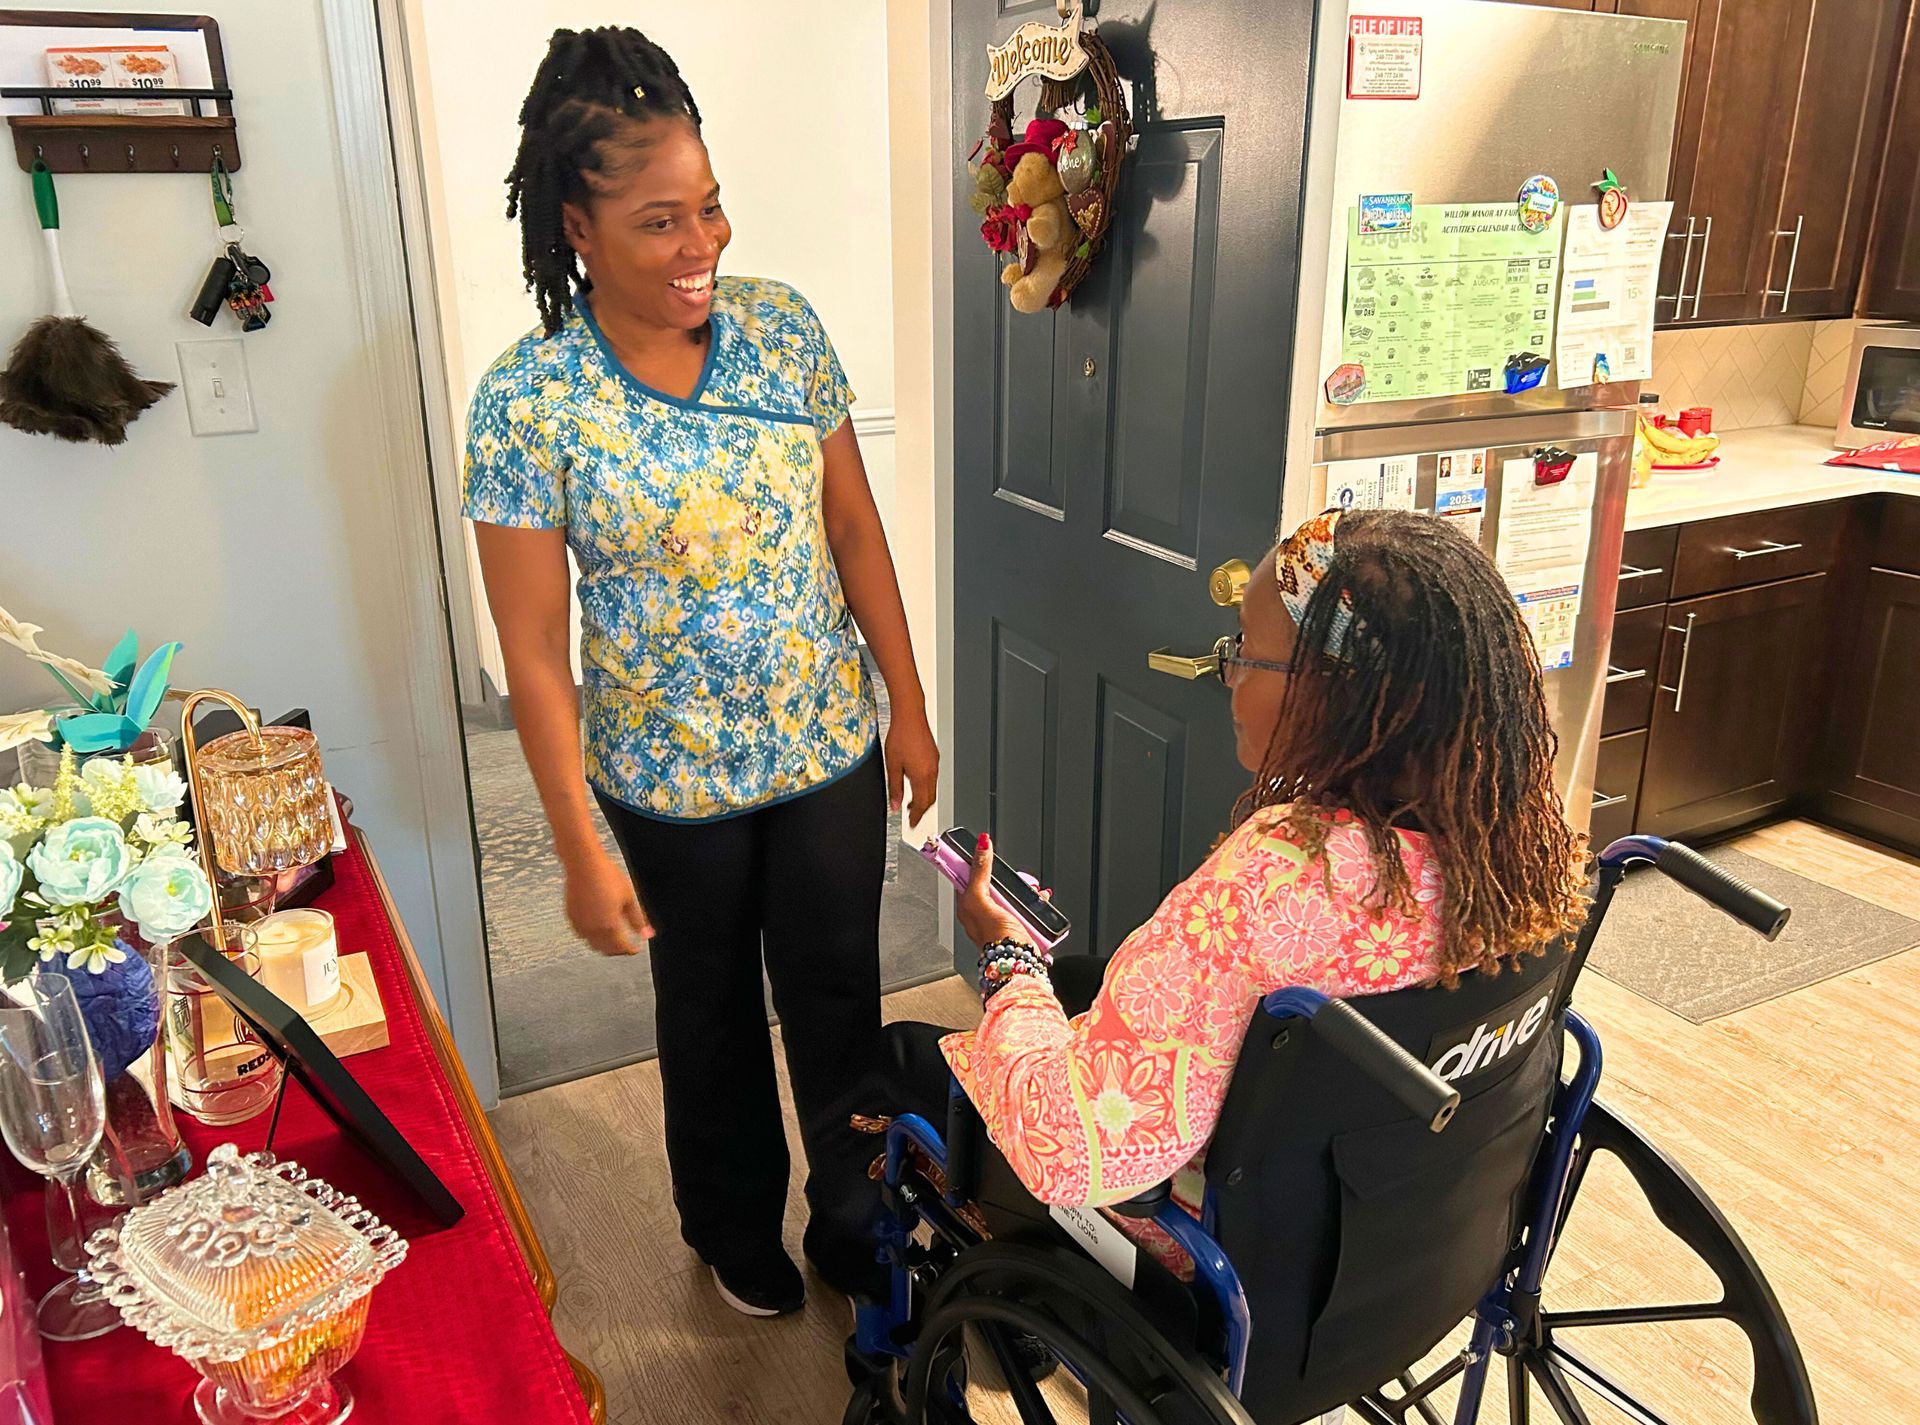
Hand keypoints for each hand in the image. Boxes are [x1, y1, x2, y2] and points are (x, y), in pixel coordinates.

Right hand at [563, 846, 653, 955]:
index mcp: (609, 925)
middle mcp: (592, 929)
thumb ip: (638, 919)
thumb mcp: (629, 897)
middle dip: (618, 950)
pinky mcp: (571, 917)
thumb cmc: (606, 875)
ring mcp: (579, 924)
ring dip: (604, 946)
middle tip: (627, 945)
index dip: (631, 950)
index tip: (636, 948)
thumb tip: (647, 933)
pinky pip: (582, 935)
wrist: (583, 863)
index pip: (622, 948)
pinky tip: (598, 928)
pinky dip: (592, 937)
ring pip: (593, 945)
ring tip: (614, 938)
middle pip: (607, 950)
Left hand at [885, 705, 939, 828]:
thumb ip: (894, 788)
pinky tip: (915, 783)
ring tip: (911, 802)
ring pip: (932, 789)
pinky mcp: (934, 756)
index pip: (922, 805)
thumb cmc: (901, 736)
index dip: (916, 817)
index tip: (912, 824)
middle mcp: (931, 772)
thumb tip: (895, 804)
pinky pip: (933, 778)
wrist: (910, 715)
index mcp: (922, 777)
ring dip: (923, 798)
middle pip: (930, 799)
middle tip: (912, 817)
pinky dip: (925, 787)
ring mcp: (934, 764)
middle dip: (921, 810)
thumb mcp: (893, 765)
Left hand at [957, 834, 1034, 949]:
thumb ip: (980, 873)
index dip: (977, 862)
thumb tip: (981, 846)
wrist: (1018, 961)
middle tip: (1014, 877)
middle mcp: (983, 911)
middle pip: (993, 883)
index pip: (968, 876)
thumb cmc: (995, 938)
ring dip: (1023, 889)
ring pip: (1011, 893)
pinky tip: (1039, 899)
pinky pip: (1026, 906)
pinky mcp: (1018, 923)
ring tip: (1031, 889)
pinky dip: (1033, 901)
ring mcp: (1001, 917)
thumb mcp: (981, 899)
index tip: (985, 849)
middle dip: (1006, 878)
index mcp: (967, 905)